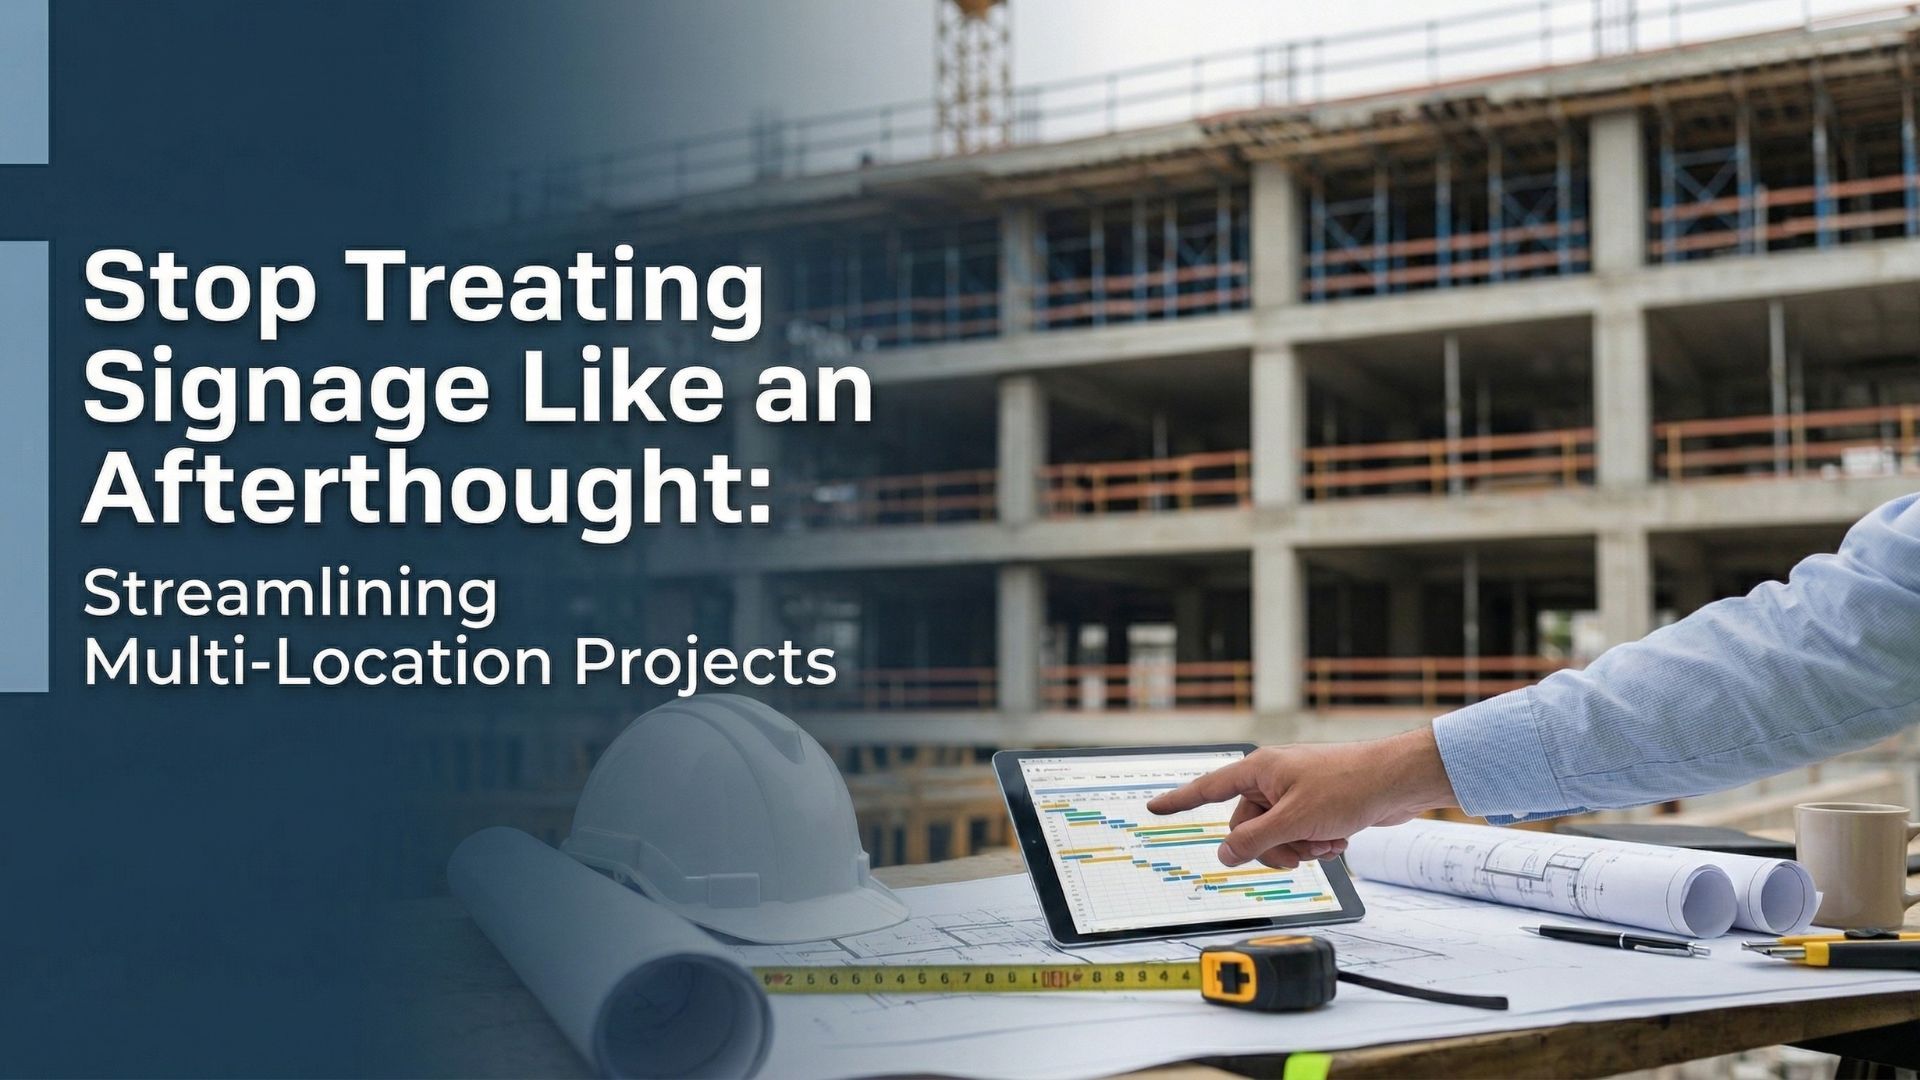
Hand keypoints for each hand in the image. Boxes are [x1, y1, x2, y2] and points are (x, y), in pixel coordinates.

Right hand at [1144, 727, 1456, 867]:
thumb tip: (1224, 854)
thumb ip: (1254, 840)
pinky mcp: (1316, 806)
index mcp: (1259, 770)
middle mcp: (1273, 778)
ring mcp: (1294, 792)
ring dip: (1299, 847)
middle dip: (1272, 847)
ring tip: (1325, 842)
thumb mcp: (1293, 821)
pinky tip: (1337, 840)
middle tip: (1297, 855)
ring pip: (1275, 835)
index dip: (1179, 800)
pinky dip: (1315, 843)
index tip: (1154, 807)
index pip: (1208, 788)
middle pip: (1247, 826)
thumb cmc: (1348, 786)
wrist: (1397, 783)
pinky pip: (1299, 834)